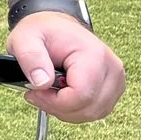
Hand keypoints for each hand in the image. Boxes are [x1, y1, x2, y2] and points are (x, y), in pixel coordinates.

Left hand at [7, 11, 125, 122]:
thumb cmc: (42, 32)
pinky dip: (76, 110)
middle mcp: (112, 68)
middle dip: (58, 107)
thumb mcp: (25, 38)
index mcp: (94, 55)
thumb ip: (30, 58)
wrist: (56, 27)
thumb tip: (42, 83)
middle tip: (39, 92)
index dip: (54, 102)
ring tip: (49, 92)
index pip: (81, 95)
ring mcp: (115, 79)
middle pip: (89, 108)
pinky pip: (96, 111)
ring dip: (67, 110)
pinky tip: (61, 96)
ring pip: (93, 113)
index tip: (35, 91)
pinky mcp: (113, 88)